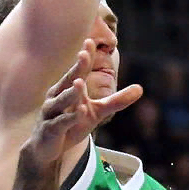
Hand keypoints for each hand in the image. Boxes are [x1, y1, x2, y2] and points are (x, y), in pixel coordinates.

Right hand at [24, 42, 142, 168]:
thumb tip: (141, 88)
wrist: (47, 148)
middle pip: (69, 80)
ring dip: (71, 92)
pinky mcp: (50, 130)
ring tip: (79, 82)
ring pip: (62, 100)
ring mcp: (51, 113)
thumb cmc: (71, 124)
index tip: (90, 41)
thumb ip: (117, 101)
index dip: (85, 57)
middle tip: (84, 54)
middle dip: (77, 68)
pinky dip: (70, 117)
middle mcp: (57, 97)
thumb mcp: (98, 112)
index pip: (78, 70)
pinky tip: (80, 111)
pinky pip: (61, 122)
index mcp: (68, 88)